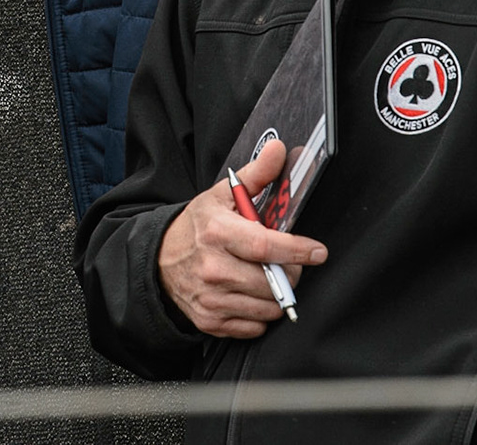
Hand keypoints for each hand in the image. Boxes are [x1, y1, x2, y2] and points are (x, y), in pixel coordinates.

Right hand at [156, 139, 329, 338]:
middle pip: (272, 282)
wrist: (159, 261)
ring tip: (268, 278)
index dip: (297, 250)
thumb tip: (278, 149)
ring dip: (277, 295)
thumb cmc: (197, 227)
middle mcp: (212, 268)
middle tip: (288, 263)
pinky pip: (254, 327)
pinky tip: (251, 295)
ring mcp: (210, 298)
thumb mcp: (221, 196)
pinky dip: (260, 314)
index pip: (265, 246)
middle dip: (290, 273)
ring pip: (268, 308)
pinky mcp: (210, 321)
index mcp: (217, 233)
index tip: (318, 251)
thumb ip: (255, 175)